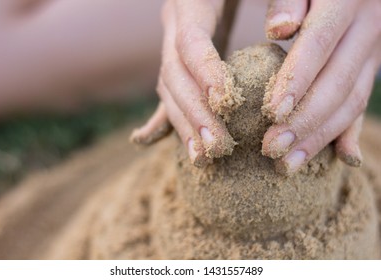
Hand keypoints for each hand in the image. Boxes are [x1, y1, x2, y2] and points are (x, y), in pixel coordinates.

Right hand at [131, 0, 241, 166]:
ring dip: (183, 124)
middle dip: (193, 113)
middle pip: (173, 74)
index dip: (204, 72)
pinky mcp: (179, 59)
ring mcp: (172, 42)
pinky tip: (147, 140)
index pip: (190, 40)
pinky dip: (166, 117)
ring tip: (202, 157)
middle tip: (215, 147)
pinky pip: (169, 91)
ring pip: (168, 88)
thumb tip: (284, 31)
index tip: (225, 102)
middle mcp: (175, 23)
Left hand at [261, 0, 380, 173]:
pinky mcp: (373, 65)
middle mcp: (369, 25)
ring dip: (320, 137)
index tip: (272, 113)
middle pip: (337, 82)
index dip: (296, 80)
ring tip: (288, 164)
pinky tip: (343, 159)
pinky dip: (350, 132)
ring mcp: (376, 49)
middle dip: (304, 121)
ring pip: (352, 100)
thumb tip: (279, 30)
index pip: (319, 43)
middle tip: (272, 150)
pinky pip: (363, 102)